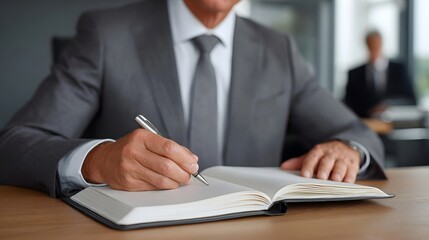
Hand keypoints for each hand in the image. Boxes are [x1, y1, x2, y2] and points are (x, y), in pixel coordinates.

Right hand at [82, 129, 198, 190]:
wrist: (105, 159)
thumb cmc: (132, 148)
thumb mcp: (149, 140)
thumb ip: (171, 147)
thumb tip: (191, 159)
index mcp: (142, 137)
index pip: (169, 148)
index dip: (185, 158)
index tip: (193, 164)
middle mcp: (134, 152)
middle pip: (167, 166)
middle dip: (183, 172)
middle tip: (190, 174)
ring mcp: (130, 168)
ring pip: (161, 180)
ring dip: (176, 182)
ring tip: (181, 179)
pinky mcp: (128, 183)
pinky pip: (153, 187)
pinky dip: (165, 186)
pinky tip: (168, 183)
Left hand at [280, 140, 359, 182]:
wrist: (345, 146)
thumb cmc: (325, 155)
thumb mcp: (312, 156)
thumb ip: (298, 162)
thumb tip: (283, 167)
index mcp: (319, 150)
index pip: (312, 157)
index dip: (308, 166)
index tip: (304, 175)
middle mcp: (331, 153)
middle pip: (327, 161)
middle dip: (324, 169)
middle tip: (321, 178)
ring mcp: (343, 158)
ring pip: (340, 165)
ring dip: (338, 173)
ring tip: (335, 180)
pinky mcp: (353, 164)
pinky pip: (352, 171)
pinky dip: (350, 177)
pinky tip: (347, 182)